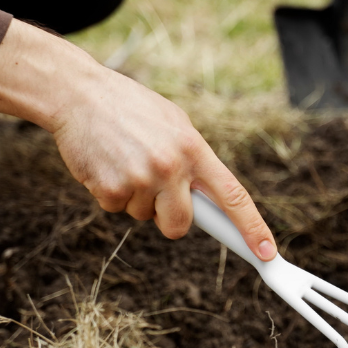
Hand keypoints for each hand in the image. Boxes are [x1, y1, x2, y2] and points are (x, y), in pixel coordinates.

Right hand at [0, 19, 276, 260]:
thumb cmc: (130, 107)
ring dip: (136, 196)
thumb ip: (192, 158)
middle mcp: (171, 166)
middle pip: (181, 224)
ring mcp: (140, 179)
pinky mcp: (109, 189)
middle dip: (170, 218)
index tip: (267, 252)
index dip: (251, 227)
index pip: (232, 195)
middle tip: (156, 190)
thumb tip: (207, 197)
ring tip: (126, 159)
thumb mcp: (173, 122)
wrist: (81, 95)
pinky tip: (107, 163)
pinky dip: (111, 192)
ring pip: (144, 216)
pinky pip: (116, 209)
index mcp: (193, 148)